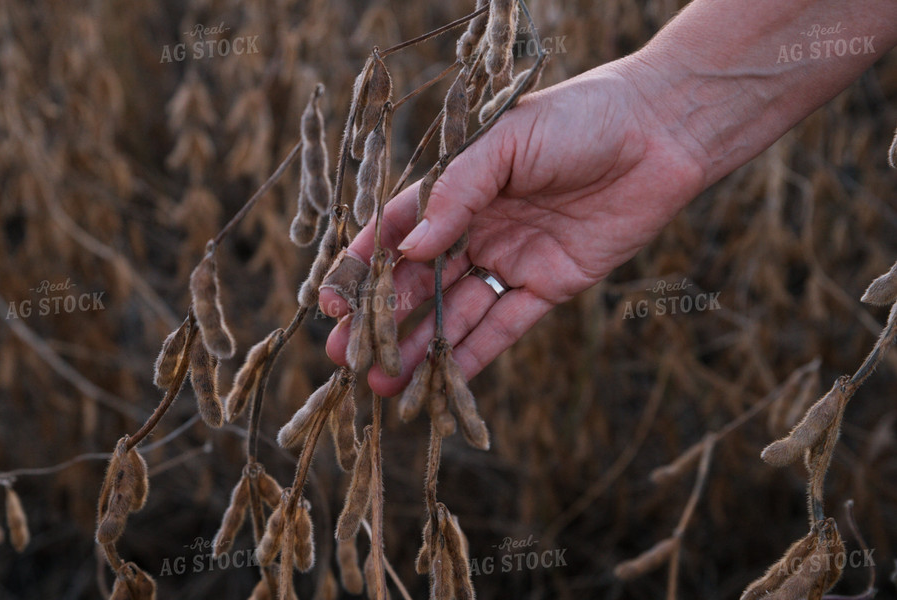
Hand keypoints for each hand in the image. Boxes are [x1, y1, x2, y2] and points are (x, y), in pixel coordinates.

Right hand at [321, 58, 705, 395]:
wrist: (659, 133)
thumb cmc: (578, 120)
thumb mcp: (506, 143)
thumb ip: (455, 195)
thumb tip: (408, 250)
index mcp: (456, 188)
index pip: (394, 233)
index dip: (361, 268)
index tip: (330, 302)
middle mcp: (476, 228)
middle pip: (418, 283)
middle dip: (380, 321)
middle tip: (345, 358)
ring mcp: (509, 260)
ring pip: (454, 314)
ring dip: (418, 350)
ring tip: (382, 385)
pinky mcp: (548, 287)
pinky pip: (503, 328)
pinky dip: (472, 358)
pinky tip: (439, 385)